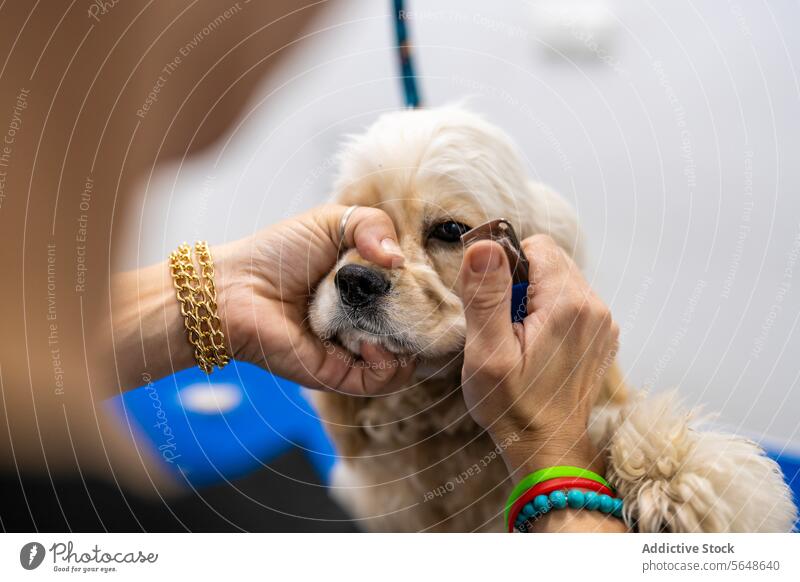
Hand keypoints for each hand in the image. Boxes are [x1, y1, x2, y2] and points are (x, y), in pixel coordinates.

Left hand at [214, 205, 415, 394]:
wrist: (234, 289)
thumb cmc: (277, 253)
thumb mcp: (331, 221)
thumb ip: (373, 223)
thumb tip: (401, 259)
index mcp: (365, 288)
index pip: (412, 296)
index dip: (426, 290)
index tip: (432, 278)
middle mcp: (364, 321)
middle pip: (413, 329)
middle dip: (422, 318)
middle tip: (417, 302)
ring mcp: (354, 350)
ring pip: (404, 361)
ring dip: (408, 343)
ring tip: (392, 322)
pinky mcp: (339, 376)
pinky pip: (381, 380)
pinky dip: (389, 365)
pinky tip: (372, 342)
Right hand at [457, 235, 618, 477]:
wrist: (548, 449)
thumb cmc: (513, 406)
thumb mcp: (488, 353)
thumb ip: (486, 296)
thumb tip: (485, 245)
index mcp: (568, 304)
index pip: (536, 245)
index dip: (506, 264)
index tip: (492, 301)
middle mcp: (595, 307)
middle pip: (550, 260)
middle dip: (520, 282)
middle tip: (504, 326)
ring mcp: (603, 322)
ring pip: (561, 280)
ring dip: (535, 298)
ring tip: (519, 338)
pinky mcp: (602, 335)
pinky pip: (572, 302)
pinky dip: (550, 313)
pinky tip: (537, 346)